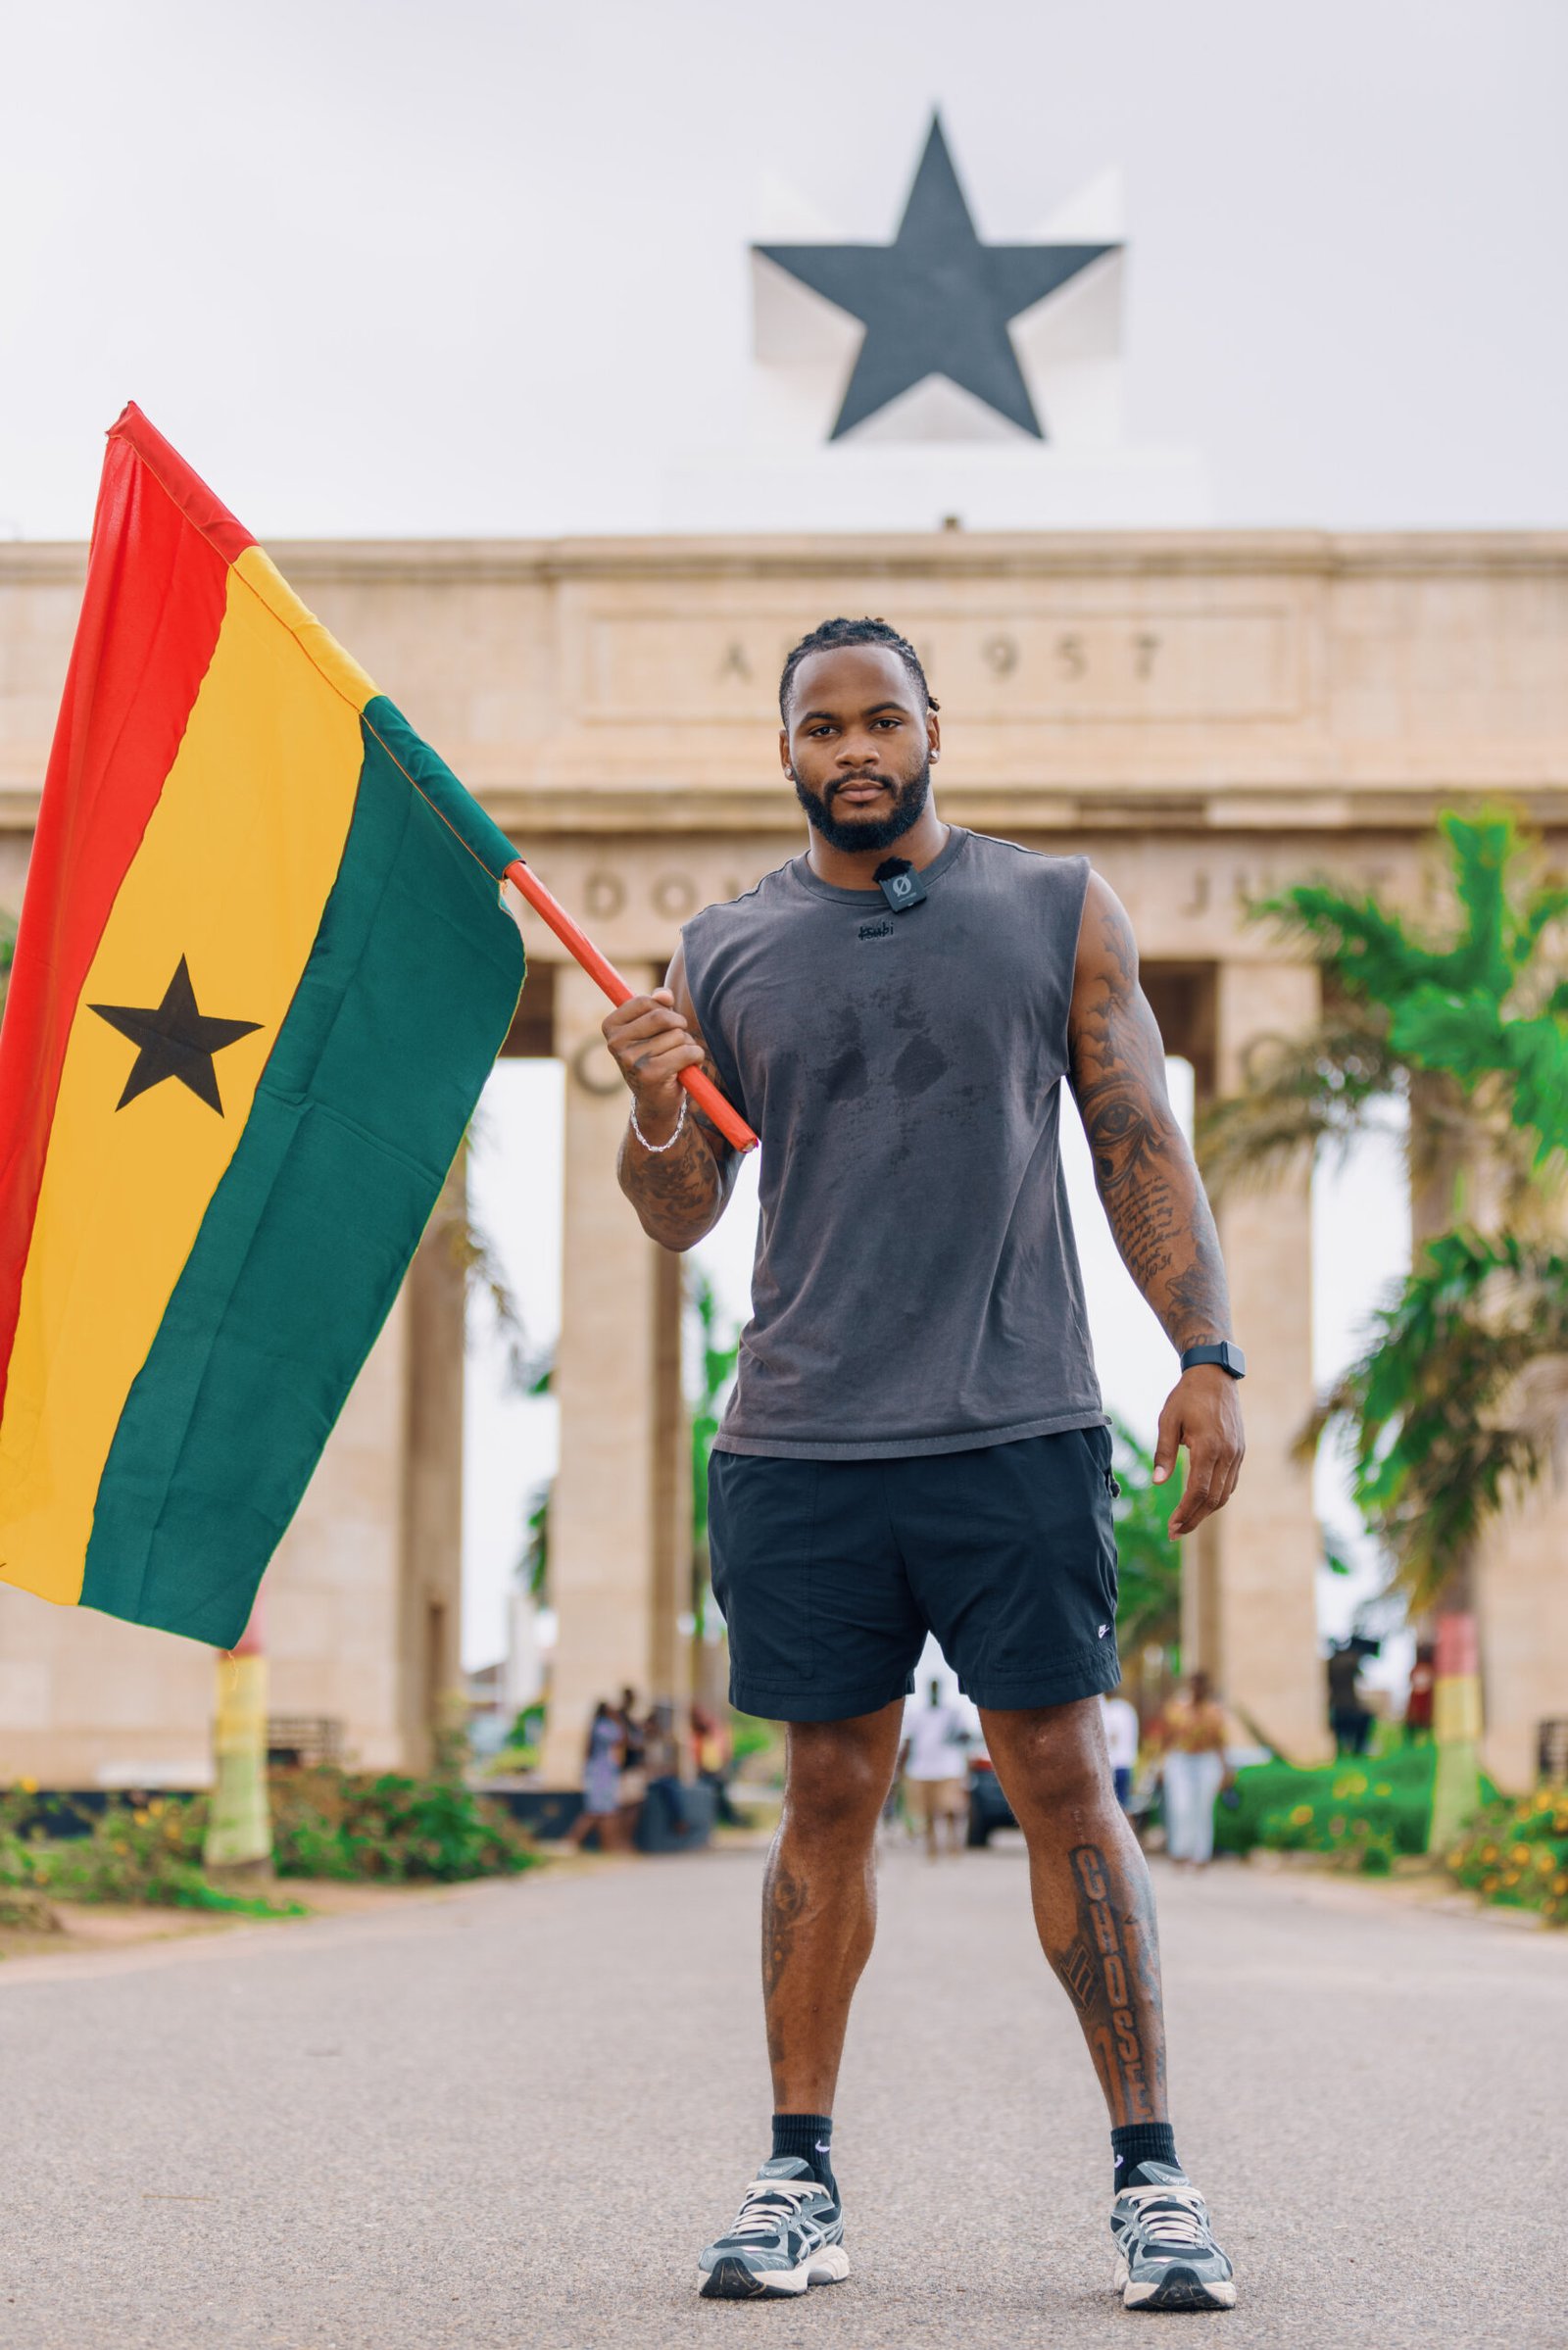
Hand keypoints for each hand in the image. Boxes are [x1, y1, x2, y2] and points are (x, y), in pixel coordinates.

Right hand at [602, 989, 704, 1138]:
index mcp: (610, 1027)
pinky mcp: (651, 1074)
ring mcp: (631, 1060)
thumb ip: (657, 1006)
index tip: (665, 1023)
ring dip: (687, 1044)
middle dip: (679, 1025)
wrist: (656, 1101)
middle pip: (662, 1016)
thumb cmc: (655, 1057)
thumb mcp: (652, 1029)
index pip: (644, 1001)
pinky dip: (695, 1056)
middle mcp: (616, 1044)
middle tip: (677, 1040)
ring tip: (677, 1058)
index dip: (663, 1009)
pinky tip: (687, 1067)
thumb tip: (665, 995)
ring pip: (678, 1035)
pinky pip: (687, 1052)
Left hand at [1152, 1365, 1244, 1537]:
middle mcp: (1227, 1454)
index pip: (1199, 1491)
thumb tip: (1158, 1482)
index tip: (1172, 1527)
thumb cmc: (1187, 1396)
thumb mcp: (1168, 1420)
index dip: (1185, 1513)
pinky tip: (1201, 1503)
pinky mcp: (1240, 1451)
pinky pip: (1230, 1482)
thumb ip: (1164, 1452)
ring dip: (1206, 1512)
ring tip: (1186, 1522)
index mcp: (1208, 1446)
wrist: (1215, 1376)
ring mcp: (1237, 1453)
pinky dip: (1217, 1497)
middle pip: (1213, 1499)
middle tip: (1175, 1532)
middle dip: (1194, 1519)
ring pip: (1225, 1494)